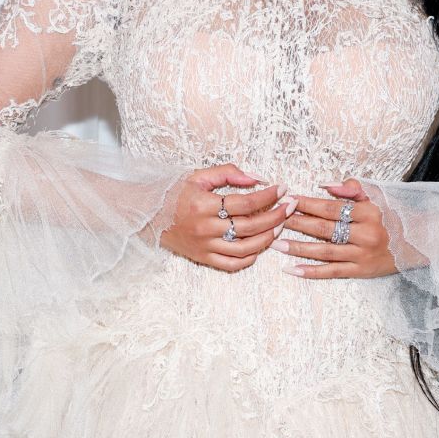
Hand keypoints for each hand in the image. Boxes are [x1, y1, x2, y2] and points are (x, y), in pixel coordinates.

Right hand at [159, 162, 293, 273]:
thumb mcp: (198, 176)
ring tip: (280, 225)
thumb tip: (256, 178)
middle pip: (250, 225)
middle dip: (276, 215)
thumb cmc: (174, 193)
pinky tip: (260, 246)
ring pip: (245, 248)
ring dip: (268, 237)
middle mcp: (206, 227)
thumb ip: (228, 173)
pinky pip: (232, 264)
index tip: (282, 189)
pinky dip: (249, 258)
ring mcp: (205, 246)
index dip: (268, 196)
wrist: (148, 216)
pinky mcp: (203, 258)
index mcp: (204, 204)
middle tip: (290, 206)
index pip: (245, 202)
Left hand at [272, 178, 398, 278]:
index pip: (331, 208)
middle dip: (297, 223)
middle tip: (276, 220)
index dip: (308, 204)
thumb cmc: (390, 216)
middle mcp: (365, 234)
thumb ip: (351, 188)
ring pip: (324, 251)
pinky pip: (332, 272)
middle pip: (324, 228)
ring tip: (276, 243)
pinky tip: (292, 269)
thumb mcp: (376, 196)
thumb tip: (324, 185)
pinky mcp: (361, 271)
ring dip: (298, 247)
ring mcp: (362, 254)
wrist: (416, 243)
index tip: (289, 200)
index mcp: (368, 212)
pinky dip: (311, 271)